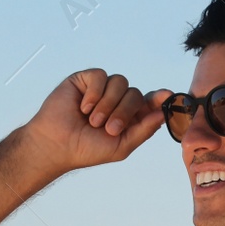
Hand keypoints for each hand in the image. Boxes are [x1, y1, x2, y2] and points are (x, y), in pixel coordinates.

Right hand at [23, 69, 172, 172]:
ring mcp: (102, 89)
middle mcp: (117, 100)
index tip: (167, 95)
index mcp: (129, 116)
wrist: (57, 144)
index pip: (149, 102)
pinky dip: (94, 93)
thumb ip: (143, 130)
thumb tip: (163, 114)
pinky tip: (83, 107)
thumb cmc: (87, 149)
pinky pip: (100, 76)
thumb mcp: (121, 146)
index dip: (159, 98)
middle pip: (135, 93)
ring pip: (120, 82)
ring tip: (92, 120)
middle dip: (125, 112)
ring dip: (108, 104)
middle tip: (109, 128)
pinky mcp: (86, 80)